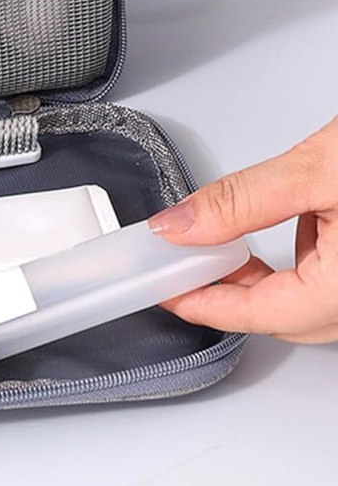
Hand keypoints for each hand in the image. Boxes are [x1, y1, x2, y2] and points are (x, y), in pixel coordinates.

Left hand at [151, 116, 337, 343]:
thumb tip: (180, 225)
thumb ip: (241, 201)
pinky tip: (284, 229)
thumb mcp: (317, 169)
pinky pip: (334, 281)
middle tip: (184, 266)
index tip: (165, 291)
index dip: (204, 306)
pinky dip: (301, 263)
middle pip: (287, 317)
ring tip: (222, 244)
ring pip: (312, 302)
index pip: (261, 316)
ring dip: (265, 280)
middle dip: (231, 295)